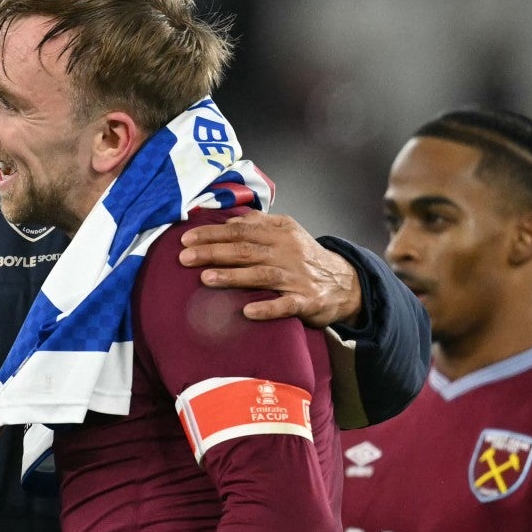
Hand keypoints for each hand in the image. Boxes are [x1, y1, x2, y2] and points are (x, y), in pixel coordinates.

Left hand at [178, 211, 362, 327]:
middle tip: (184, 257)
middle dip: (213, 252)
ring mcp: (297, 278)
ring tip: (205, 278)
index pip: (241, 230)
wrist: (346, 282)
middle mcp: (288, 252)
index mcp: (280, 233)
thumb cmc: (306, 257)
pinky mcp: (307, 301)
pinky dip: (267, 308)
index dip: (212, 234)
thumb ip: (259, 223)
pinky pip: (285, 305)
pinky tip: (246, 312)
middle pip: (245, 250)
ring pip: (261, 275)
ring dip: (232, 277)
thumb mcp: (287, 232)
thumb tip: (228, 220)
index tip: (186, 239)